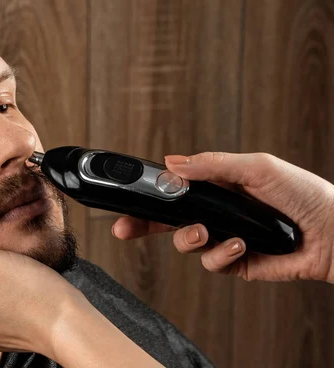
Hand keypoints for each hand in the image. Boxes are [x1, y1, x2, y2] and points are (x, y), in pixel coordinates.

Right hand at [112, 152, 333, 282]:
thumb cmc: (303, 193)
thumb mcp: (256, 167)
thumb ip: (212, 165)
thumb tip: (173, 162)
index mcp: (216, 187)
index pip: (173, 190)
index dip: (149, 195)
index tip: (128, 197)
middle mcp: (215, 213)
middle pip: (167, 220)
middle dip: (142, 225)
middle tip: (123, 228)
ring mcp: (223, 238)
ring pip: (186, 243)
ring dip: (190, 238)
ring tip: (207, 232)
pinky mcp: (235, 262)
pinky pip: (211, 263)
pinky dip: (222, 254)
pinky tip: (241, 244)